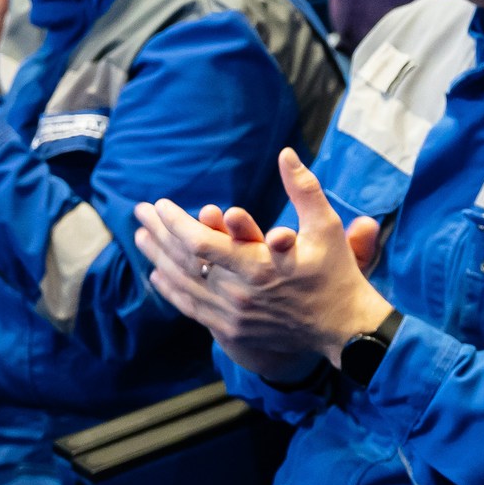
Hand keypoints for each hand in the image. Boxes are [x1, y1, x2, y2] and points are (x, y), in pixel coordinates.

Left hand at [132, 148, 389, 384]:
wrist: (344, 329)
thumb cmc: (336, 275)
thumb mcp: (326, 227)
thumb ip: (304, 189)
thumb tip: (286, 154)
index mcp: (260, 267)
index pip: (201, 244)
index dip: (176, 223)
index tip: (161, 204)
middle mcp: (240, 294)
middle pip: (184, 263)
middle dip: (158, 234)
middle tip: (140, 212)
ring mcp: (233, 316)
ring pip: (183, 285)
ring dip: (158, 259)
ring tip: (140, 237)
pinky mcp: (232, 330)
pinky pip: (191, 308)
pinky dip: (171, 289)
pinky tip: (157, 274)